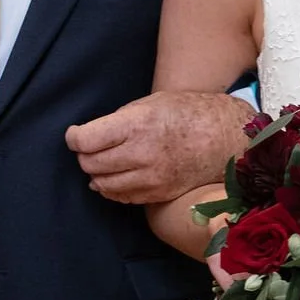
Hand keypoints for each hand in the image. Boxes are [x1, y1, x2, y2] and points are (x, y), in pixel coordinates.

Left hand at [68, 90, 251, 205]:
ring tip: (103, 162)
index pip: (86, 141)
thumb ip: (119, 121)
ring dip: (97, 174)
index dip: (74, 138)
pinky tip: (116, 177)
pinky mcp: (159, 194)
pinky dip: (112, 188)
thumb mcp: (151, 103)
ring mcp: (151, 178)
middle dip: (84, 156)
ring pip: (103, 184)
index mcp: (138, 125)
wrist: (226, 137)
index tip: (75, 135)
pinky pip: (122, 197)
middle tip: (90, 147)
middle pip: (91, 164)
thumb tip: (91, 138)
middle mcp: (142, 154)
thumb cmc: (188, 113)